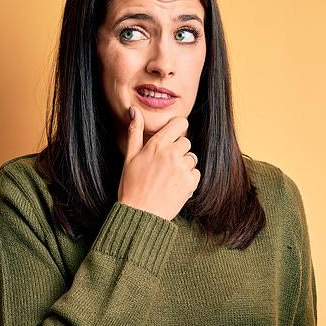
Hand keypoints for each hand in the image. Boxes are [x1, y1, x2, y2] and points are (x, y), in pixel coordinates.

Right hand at [117, 105, 200, 220]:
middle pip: (186, 142)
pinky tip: (174, 186)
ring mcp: (182, 169)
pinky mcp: (190, 183)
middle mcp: (171, 154)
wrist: (140, 215)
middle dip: (178, 151)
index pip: (180, 124)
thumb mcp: (129, 157)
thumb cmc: (131, 186)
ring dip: (183, 166)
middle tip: (164, 165)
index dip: (178, 129)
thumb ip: (135, 132)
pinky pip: (196, 173)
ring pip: (192, 158)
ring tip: (168, 178)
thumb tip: (134, 110)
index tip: (173, 137)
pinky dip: (188, 179)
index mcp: (157, 145)